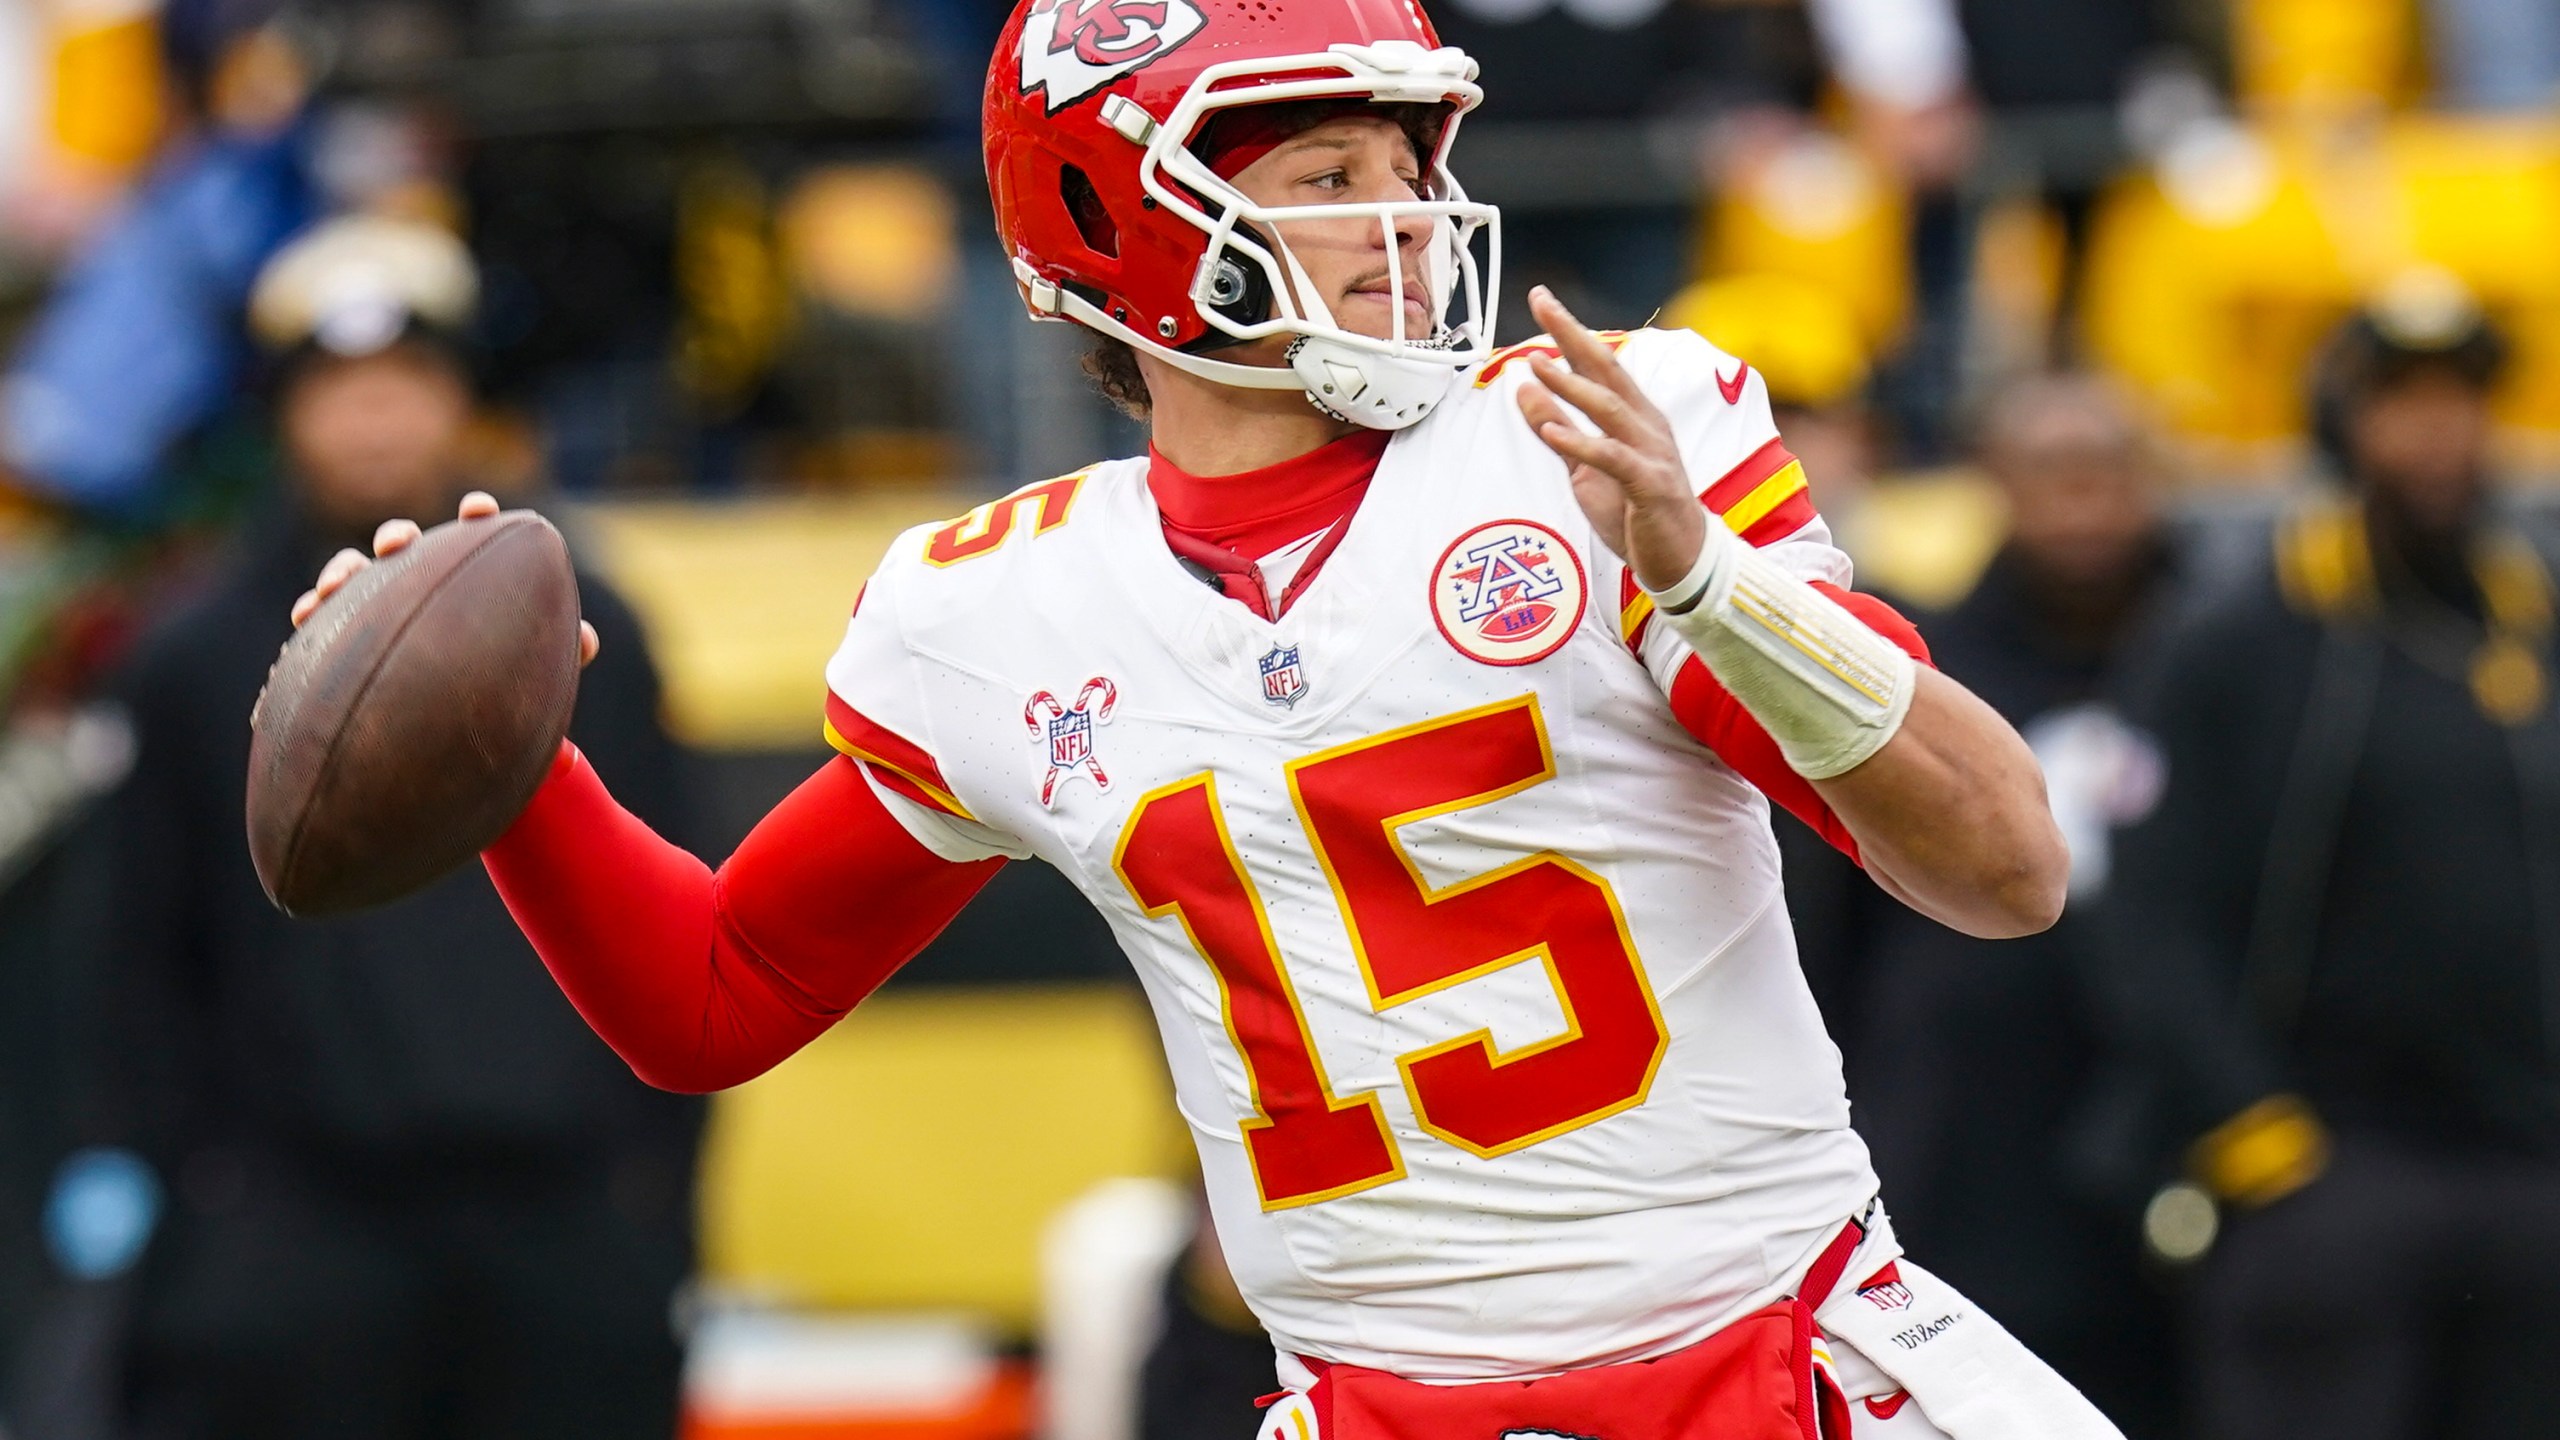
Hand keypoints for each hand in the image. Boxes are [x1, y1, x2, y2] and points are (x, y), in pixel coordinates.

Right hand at [289, 490, 600, 666]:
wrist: (454, 732)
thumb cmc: (503, 689)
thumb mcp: (536, 671)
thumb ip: (562, 651)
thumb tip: (588, 640)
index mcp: (467, 581)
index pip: (474, 536)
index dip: (476, 517)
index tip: (479, 510)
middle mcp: (418, 583)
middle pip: (402, 545)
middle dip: (397, 537)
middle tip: (397, 546)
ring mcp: (376, 608)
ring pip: (352, 575)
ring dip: (342, 571)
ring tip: (335, 586)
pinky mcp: (342, 637)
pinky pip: (319, 621)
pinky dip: (310, 614)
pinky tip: (305, 621)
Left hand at [1514, 286, 1707, 593]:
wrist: (1682, 561)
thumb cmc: (1636, 512)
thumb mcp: (1585, 468)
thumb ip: (1557, 427)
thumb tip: (1524, 387)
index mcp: (1634, 416)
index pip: (1600, 363)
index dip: (1570, 331)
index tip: (1542, 299)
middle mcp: (1647, 425)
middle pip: (1608, 370)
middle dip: (1573, 335)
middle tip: (1543, 303)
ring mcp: (1652, 454)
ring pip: (1610, 410)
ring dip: (1571, 386)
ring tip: (1537, 364)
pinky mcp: (1651, 487)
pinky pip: (1613, 460)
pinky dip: (1582, 444)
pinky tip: (1553, 432)